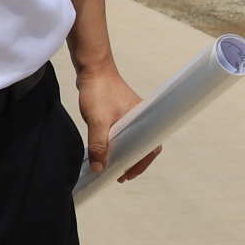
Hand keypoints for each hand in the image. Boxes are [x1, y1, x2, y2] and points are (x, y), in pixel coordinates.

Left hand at [74, 60, 161, 182]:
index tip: (128, 175)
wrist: (93, 69)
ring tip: (113, 165)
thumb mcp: (98, 122)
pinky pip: (124, 132)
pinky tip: (108, 149)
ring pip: (133, 139)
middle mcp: (140, 118)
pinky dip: (118, 143)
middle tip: (120, 174)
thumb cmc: (99, 92)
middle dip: (134, 162)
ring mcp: (131, 115)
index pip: (150, 148)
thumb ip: (99, 145)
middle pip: (143, 146)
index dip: (141, 164)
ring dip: (125, 153)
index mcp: (142, 120)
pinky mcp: (121, 112)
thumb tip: (99, 168)